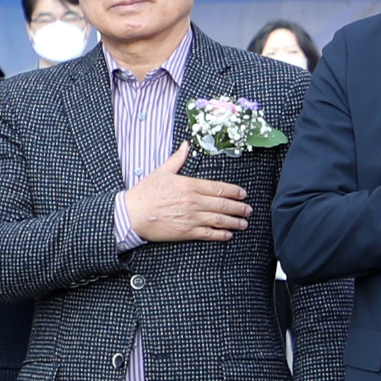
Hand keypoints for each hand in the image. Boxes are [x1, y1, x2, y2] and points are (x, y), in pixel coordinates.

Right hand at [124, 143, 248, 242]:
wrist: (131, 214)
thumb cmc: (145, 193)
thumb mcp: (162, 172)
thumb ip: (177, 159)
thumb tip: (186, 145)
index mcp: (189, 185)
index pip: (219, 188)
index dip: (234, 192)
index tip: (243, 194)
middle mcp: (193, 201)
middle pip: (224, 205)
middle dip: (239, 208)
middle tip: (249, 210)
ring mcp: (191, 217)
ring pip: (220, 220)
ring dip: (235, 222)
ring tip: (244, 223)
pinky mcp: (186, 232)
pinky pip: (208, 233)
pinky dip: (221, 235)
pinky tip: (228, 235)